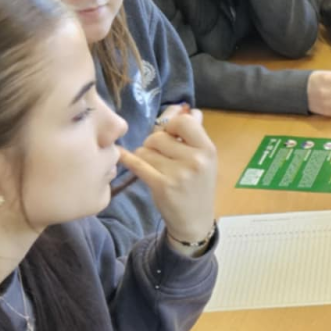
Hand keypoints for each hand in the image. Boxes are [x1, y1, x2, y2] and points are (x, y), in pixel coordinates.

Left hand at [114, 106, 218, 244]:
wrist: (194, 222)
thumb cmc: (198, 187)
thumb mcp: (205, 160)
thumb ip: (195, 134)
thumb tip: (189, 109)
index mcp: (208, 150)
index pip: (183, 121)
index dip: (171, 126)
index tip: (170, 136)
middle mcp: (195, 160)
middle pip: (159, 135)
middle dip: (154, 143)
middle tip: (160, 156)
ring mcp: (178, 174)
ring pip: (145, 149)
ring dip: (144, 156)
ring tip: (154, 167)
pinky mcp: (161, 186)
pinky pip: (137, 163)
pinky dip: (128, 159)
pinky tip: (122, 156)